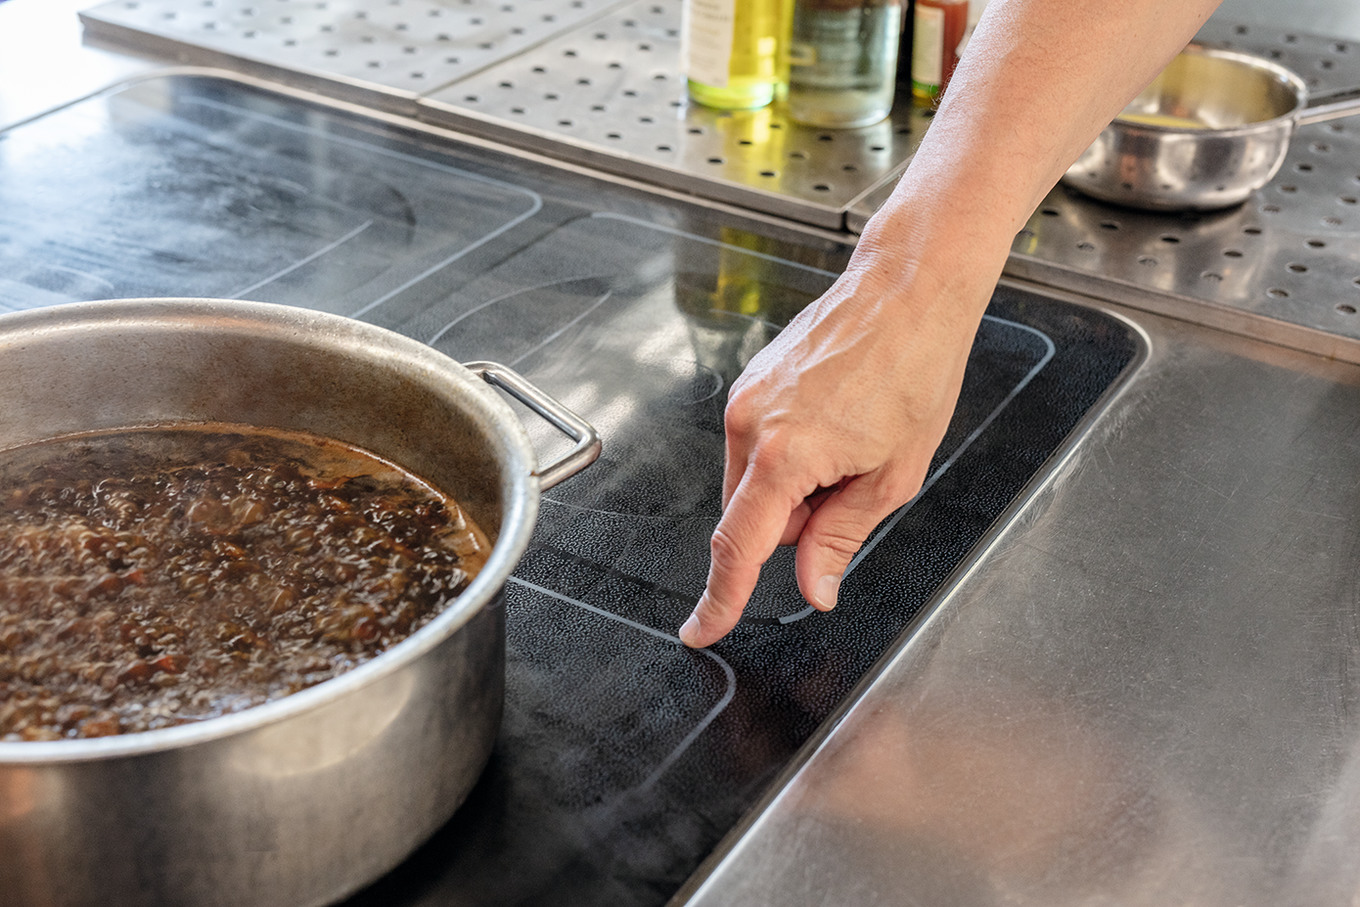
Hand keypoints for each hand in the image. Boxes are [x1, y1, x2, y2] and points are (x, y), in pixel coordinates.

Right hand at [678, 232, 997, 647]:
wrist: (909, 289)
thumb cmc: (913, 367)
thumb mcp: (892, 475)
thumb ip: (841, 538)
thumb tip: (814, 586)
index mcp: (784, 454)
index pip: (739, 548)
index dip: (721, 599)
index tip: (702, 628)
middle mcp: (750, 423)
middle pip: (755, 514)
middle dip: (798, 519)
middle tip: (855, 481)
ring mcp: (746, 397)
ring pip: (759, 480)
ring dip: (798, 483)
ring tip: (853, 437)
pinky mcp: (752, 381)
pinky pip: (761, 443)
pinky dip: (794, 451)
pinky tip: (839, 416)